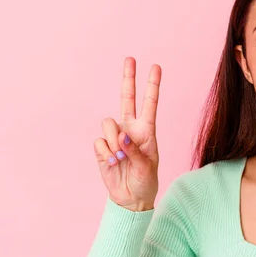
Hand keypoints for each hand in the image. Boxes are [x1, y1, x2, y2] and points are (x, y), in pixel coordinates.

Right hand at [94, 57, 161, 211]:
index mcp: (147, 131)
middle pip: (127, 99)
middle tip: (130, 58)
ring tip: (120, 158)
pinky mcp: (102, 148)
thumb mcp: (146, 167)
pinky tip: (112, 163)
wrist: (130, 198)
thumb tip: (121, 136)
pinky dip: (105, 153)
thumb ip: (134, 150)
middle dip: (128, 79)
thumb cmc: (145, 181)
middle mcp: (130, 129)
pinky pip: (99, 142)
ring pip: (108, 123)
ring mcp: (115, 137)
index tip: (156, 67)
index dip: (152, 86)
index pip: (150, 104)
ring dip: (113, 141)